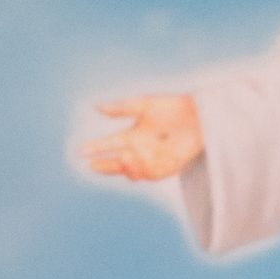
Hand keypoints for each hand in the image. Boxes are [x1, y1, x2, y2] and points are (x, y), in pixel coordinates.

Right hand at [84, 93, 204, 182]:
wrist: (197, 117)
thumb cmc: (171, 107)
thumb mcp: (143, 105)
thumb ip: (121, 108)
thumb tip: (96, 106)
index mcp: (132, 136)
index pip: (110, 145)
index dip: (96, 149)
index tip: (81, 150)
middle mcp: (140, 151)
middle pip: (118, 163)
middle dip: (105, 165)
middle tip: (93, 165)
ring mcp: (152, 161)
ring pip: (133, 171)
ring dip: (125, 167)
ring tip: (123, 158)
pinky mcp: (166, 168)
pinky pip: (151, 174)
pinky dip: (142, 170)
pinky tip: (139, 161)